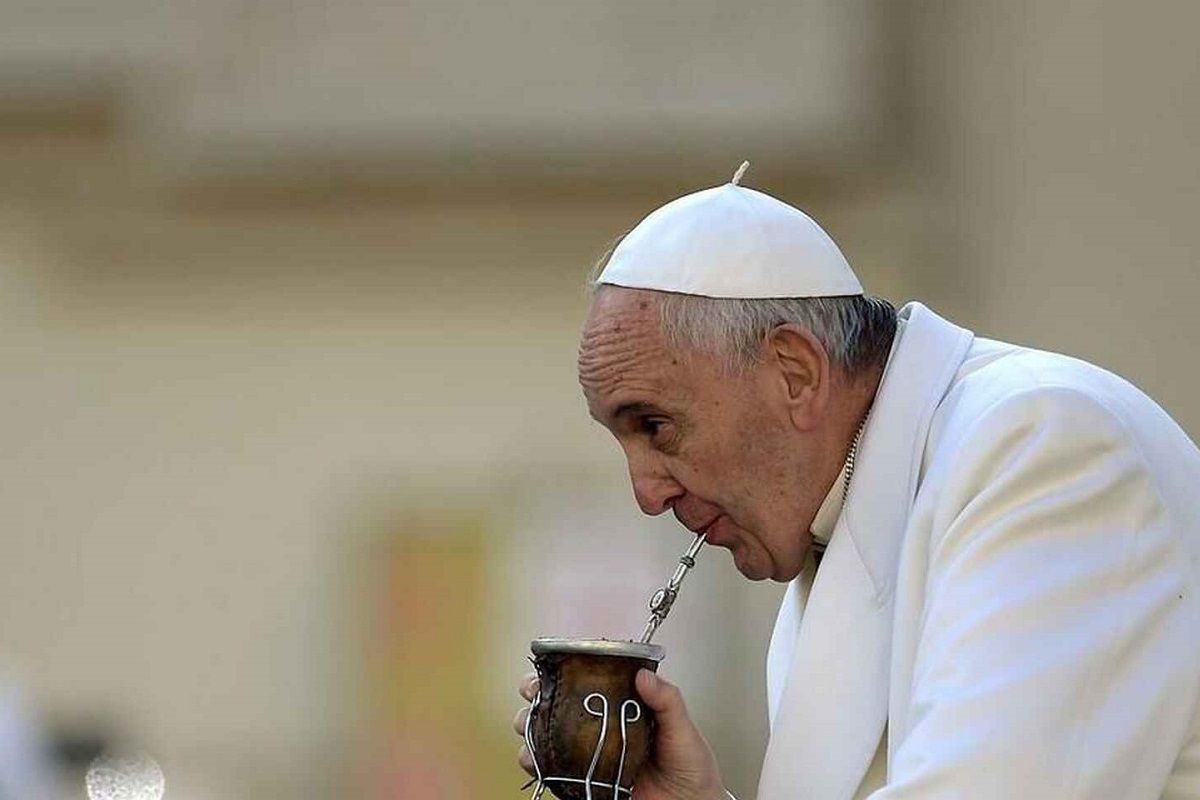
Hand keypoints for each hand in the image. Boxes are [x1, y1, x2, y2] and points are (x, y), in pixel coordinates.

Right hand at [511, 669, 725, 799]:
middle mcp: (597, 728)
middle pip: (554, 706)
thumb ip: (667, 701)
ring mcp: (587, 755)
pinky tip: (534, 761)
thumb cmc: (690, 767)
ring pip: (544, 737)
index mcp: (619, 706)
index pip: (582, 682)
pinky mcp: (582, 782)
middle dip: (535, 699)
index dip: (559, 674)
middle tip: (534, 699)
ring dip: (529, 730)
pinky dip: (536, 765)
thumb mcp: (683, 729)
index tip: (547, 671)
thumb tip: (644, 676)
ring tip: (529, 731)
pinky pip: (552, 773)